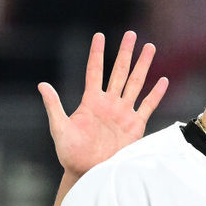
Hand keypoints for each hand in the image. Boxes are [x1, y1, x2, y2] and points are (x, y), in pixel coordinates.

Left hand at [42, 31, 167, 178]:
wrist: (88, 171)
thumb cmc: (70, 152)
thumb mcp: (59, 128)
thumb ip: (54, 106)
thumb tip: (42, 85)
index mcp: (90, 101)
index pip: (95, 71)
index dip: (97, 53)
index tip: (100, 36)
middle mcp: (109, 103)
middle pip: (119, 72)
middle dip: (125, 53)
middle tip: (131, 35)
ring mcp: (124, 113)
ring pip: (135, 83)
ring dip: (142, 66)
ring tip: (149, 48)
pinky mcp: (136, 125)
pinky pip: (148, 106)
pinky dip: (156, 93)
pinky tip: (163, 80)